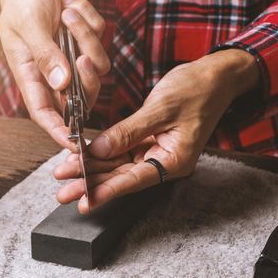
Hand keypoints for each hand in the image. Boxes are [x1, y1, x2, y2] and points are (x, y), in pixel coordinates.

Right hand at [0, 0, 109, 150]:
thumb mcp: (28, 26)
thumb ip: (45, 55)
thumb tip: (62, 84)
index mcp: (31, 74)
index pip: (44, 112)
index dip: (57, 132)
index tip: (73, 146)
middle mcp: (54, 72)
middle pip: (81, 96)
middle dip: (87, 79)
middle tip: (80, 55)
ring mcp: (73, 58)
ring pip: (96, 68)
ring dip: (87, 39)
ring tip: (68, 14)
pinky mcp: (87, 42)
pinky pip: (101, 42)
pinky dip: (91, 23)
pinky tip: (73, 8)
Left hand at [54, 49, 260, 212]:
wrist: (214, 76)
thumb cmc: (196, 90)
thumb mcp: (160, 109)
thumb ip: (128, 132)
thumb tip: (99, 151)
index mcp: (174, 161)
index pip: (135, 180)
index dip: (107, 191)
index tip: (85, 201)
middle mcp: (163, 161)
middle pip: (122, 177)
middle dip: (92, 184)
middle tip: (63, 193)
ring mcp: (155, 151)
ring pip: (118, 165)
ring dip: (92, 169)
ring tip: (64, 175)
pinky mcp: (148, 140)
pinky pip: (121, 150)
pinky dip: (101, 152)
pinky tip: (81, 156)